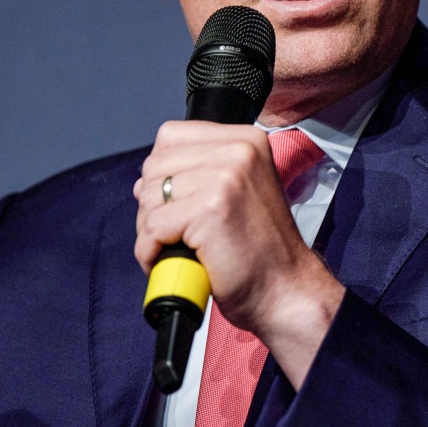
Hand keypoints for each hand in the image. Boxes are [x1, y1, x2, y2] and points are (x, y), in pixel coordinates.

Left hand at [133, 121, 342, 386]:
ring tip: (174, 249)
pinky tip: (171, 261)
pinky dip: (151, 251)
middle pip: (155, 166)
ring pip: (150, 196)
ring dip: (150, 230)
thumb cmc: (259, 250)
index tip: (176, 203)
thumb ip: (198, 174)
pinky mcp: (210, 209)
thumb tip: (143, 182)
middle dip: (152, 204)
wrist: (285, 290)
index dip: (162, 173)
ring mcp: (225, 177)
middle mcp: (238, 150)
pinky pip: (153, 226)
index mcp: (245, 140)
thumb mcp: (237, 192)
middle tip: (172, 234)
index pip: (171, 136)